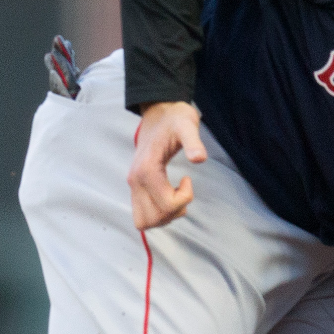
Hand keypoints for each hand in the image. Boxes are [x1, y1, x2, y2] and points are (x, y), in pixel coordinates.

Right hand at [127, 101, 205, 228]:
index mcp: (146, 169)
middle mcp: (135, 180)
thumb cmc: (175, 119)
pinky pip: (141, 214)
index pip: (165, 204)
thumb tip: (199, 158)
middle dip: (174, 212)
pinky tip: (168, 195)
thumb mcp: (187, 125)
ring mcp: (133, 185)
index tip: (188, 179)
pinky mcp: (135, 187)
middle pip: (153, 218)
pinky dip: (157, 214)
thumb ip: (193, 141)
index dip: (184, 198)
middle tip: (182, 192)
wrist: (159, 112)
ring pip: (144, 221)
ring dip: (164, 216)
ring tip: (175, 196)